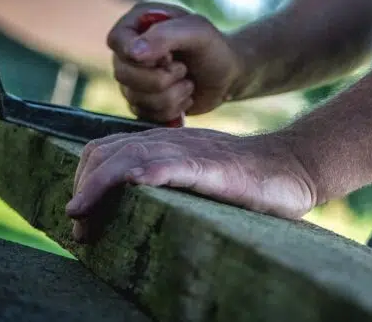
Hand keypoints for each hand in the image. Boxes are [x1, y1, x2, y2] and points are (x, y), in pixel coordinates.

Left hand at [64, 128, 316, 242]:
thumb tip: (131, 203)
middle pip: (108, 152)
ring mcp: (192, 152)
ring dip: (100, 186)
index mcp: (165, 146)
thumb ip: (167, 179)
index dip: (85, 179)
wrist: (293, 164)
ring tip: (83, 215)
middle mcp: (172, 143)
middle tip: (78, 227)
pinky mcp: (214, 167)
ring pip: (132, 156)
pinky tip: (134, 184)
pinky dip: (148, 172)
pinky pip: (175, 165)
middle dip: (83, 188)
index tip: (79, 214)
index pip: (107, 149)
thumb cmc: (248, 180)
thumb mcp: (198, 175)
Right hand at [107, 2, 242, 121]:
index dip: (138, 54)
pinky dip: (171, 109)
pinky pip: (145, 115)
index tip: (168, 57)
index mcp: (138, 23)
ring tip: (188, 82)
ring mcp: (134, 78)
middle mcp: (130, 51)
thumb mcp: (197, 32)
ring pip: (135, 98)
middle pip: (123, 74)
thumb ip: (165, 36)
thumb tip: (132, 53)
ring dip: (171, 94)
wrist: (229, 76)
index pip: (116, 40)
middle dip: (161, 78)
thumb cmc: (214, 48)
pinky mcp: (142, 102)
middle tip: (184, 69)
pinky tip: (184, 97)